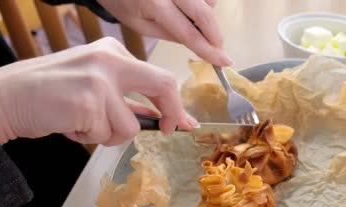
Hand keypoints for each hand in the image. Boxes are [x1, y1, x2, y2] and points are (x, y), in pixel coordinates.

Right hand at [0, 37, 198, 145]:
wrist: (4, 97)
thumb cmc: (48, 95)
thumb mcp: (92, 85)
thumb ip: (125, 99)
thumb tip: (162, 119)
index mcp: (113, 52)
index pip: (159, 77)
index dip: (175, 103)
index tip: (184, 122)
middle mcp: (110, 60)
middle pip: (163, 85)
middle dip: (172, 113)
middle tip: (169, 131)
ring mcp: (100, 79)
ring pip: (131, 125)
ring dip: (108, 135)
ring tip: (81, 123)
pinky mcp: (89, 101)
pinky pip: (106, 135)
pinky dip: (89, 138)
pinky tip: (69, 124)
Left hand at [97, 0, 231, 65]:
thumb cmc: (121, 1)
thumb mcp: (139, 24)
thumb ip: (169, 34)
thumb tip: (197, 42)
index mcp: (155, 4)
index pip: (189, 33)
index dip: (208, 50)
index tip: (224, 61)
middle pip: (204, 13)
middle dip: (215, 34)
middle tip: (218, 49)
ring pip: (209, 1)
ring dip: (208, 15)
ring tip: (193, 21)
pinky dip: (204, 3)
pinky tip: (190, 9)